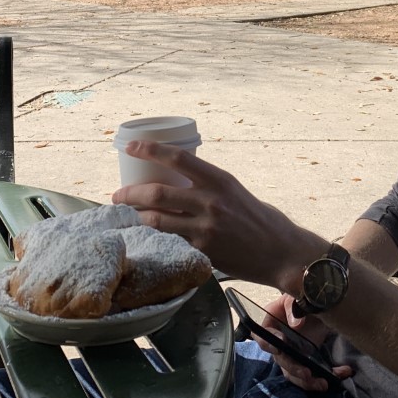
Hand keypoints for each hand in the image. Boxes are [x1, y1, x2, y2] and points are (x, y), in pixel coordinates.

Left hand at [111, 141, 322, 291]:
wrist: (281, 252)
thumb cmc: (259, 219)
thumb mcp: (235, 190)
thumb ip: (208, 185)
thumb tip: (178, 179)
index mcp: (220, 179)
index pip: (178, 157)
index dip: (150, 150)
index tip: (131, 146)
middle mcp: (211, 200)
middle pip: (158, 191)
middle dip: (130, 192)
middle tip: (117, 195)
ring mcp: (206, 227)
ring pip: (157, 219)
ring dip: (136, 216)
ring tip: (125, 216)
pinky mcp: (203, 250)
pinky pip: (169, 241)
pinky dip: (153, 238)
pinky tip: (143, 237)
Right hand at [254, 292, 352, 391]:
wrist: (319, 301)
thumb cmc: (302, 295)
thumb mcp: (296, 294)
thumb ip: (294, 306)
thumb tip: (296, 324)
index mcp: (272, 324)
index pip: (262, 336)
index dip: (268, 344)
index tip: (280, 349)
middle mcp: (280, 342)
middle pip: (281, 360)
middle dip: (294, 369)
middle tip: (307, 373)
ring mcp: (293, 352)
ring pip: (295, 373)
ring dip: (308, 382)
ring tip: (323, 384)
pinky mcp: (308, 358)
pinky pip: (315, 372)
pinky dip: (329, 374)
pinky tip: (342, 372)